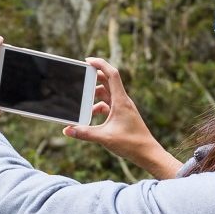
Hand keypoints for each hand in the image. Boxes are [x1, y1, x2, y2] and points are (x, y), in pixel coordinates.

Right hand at [65, 57, 181, 178]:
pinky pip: (108, 105)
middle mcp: (122, 101)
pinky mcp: (122, 115)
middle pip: (107, 81)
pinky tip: (90, 116)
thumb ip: (84, 133)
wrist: (147, 153)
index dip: (100, 64)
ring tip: (81, 102)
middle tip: (79, 77)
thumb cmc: (130, 144)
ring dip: (94, 95)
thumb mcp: (104, 138)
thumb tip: (67, 130)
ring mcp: (123, 108)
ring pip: (107, 94)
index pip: (112, 74)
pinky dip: (98, 107)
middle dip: (93, 78)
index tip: (87, 60)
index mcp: (121, 101)